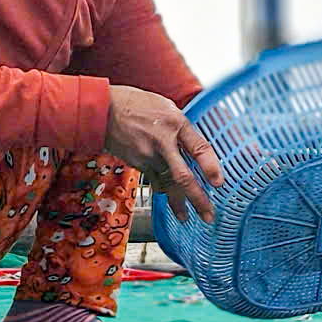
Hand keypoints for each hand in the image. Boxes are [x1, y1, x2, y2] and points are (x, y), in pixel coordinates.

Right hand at [105, 85, 223, 222]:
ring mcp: (148, 156)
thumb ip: (180, 127)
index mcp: (176, 123)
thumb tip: (193, 144)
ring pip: (167, 185)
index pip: (199, 148)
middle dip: (198, 199)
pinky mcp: (137, 164)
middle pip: (183, 177)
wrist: (103, 111)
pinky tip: (167, 197)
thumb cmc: (135, 103)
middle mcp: (163, 142)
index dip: (212, 167)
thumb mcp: (166, 106)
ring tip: (185, 217)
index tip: (219, 184)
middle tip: (208, 215)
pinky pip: (154, 180)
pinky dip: (162, 189)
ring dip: (177, 204)